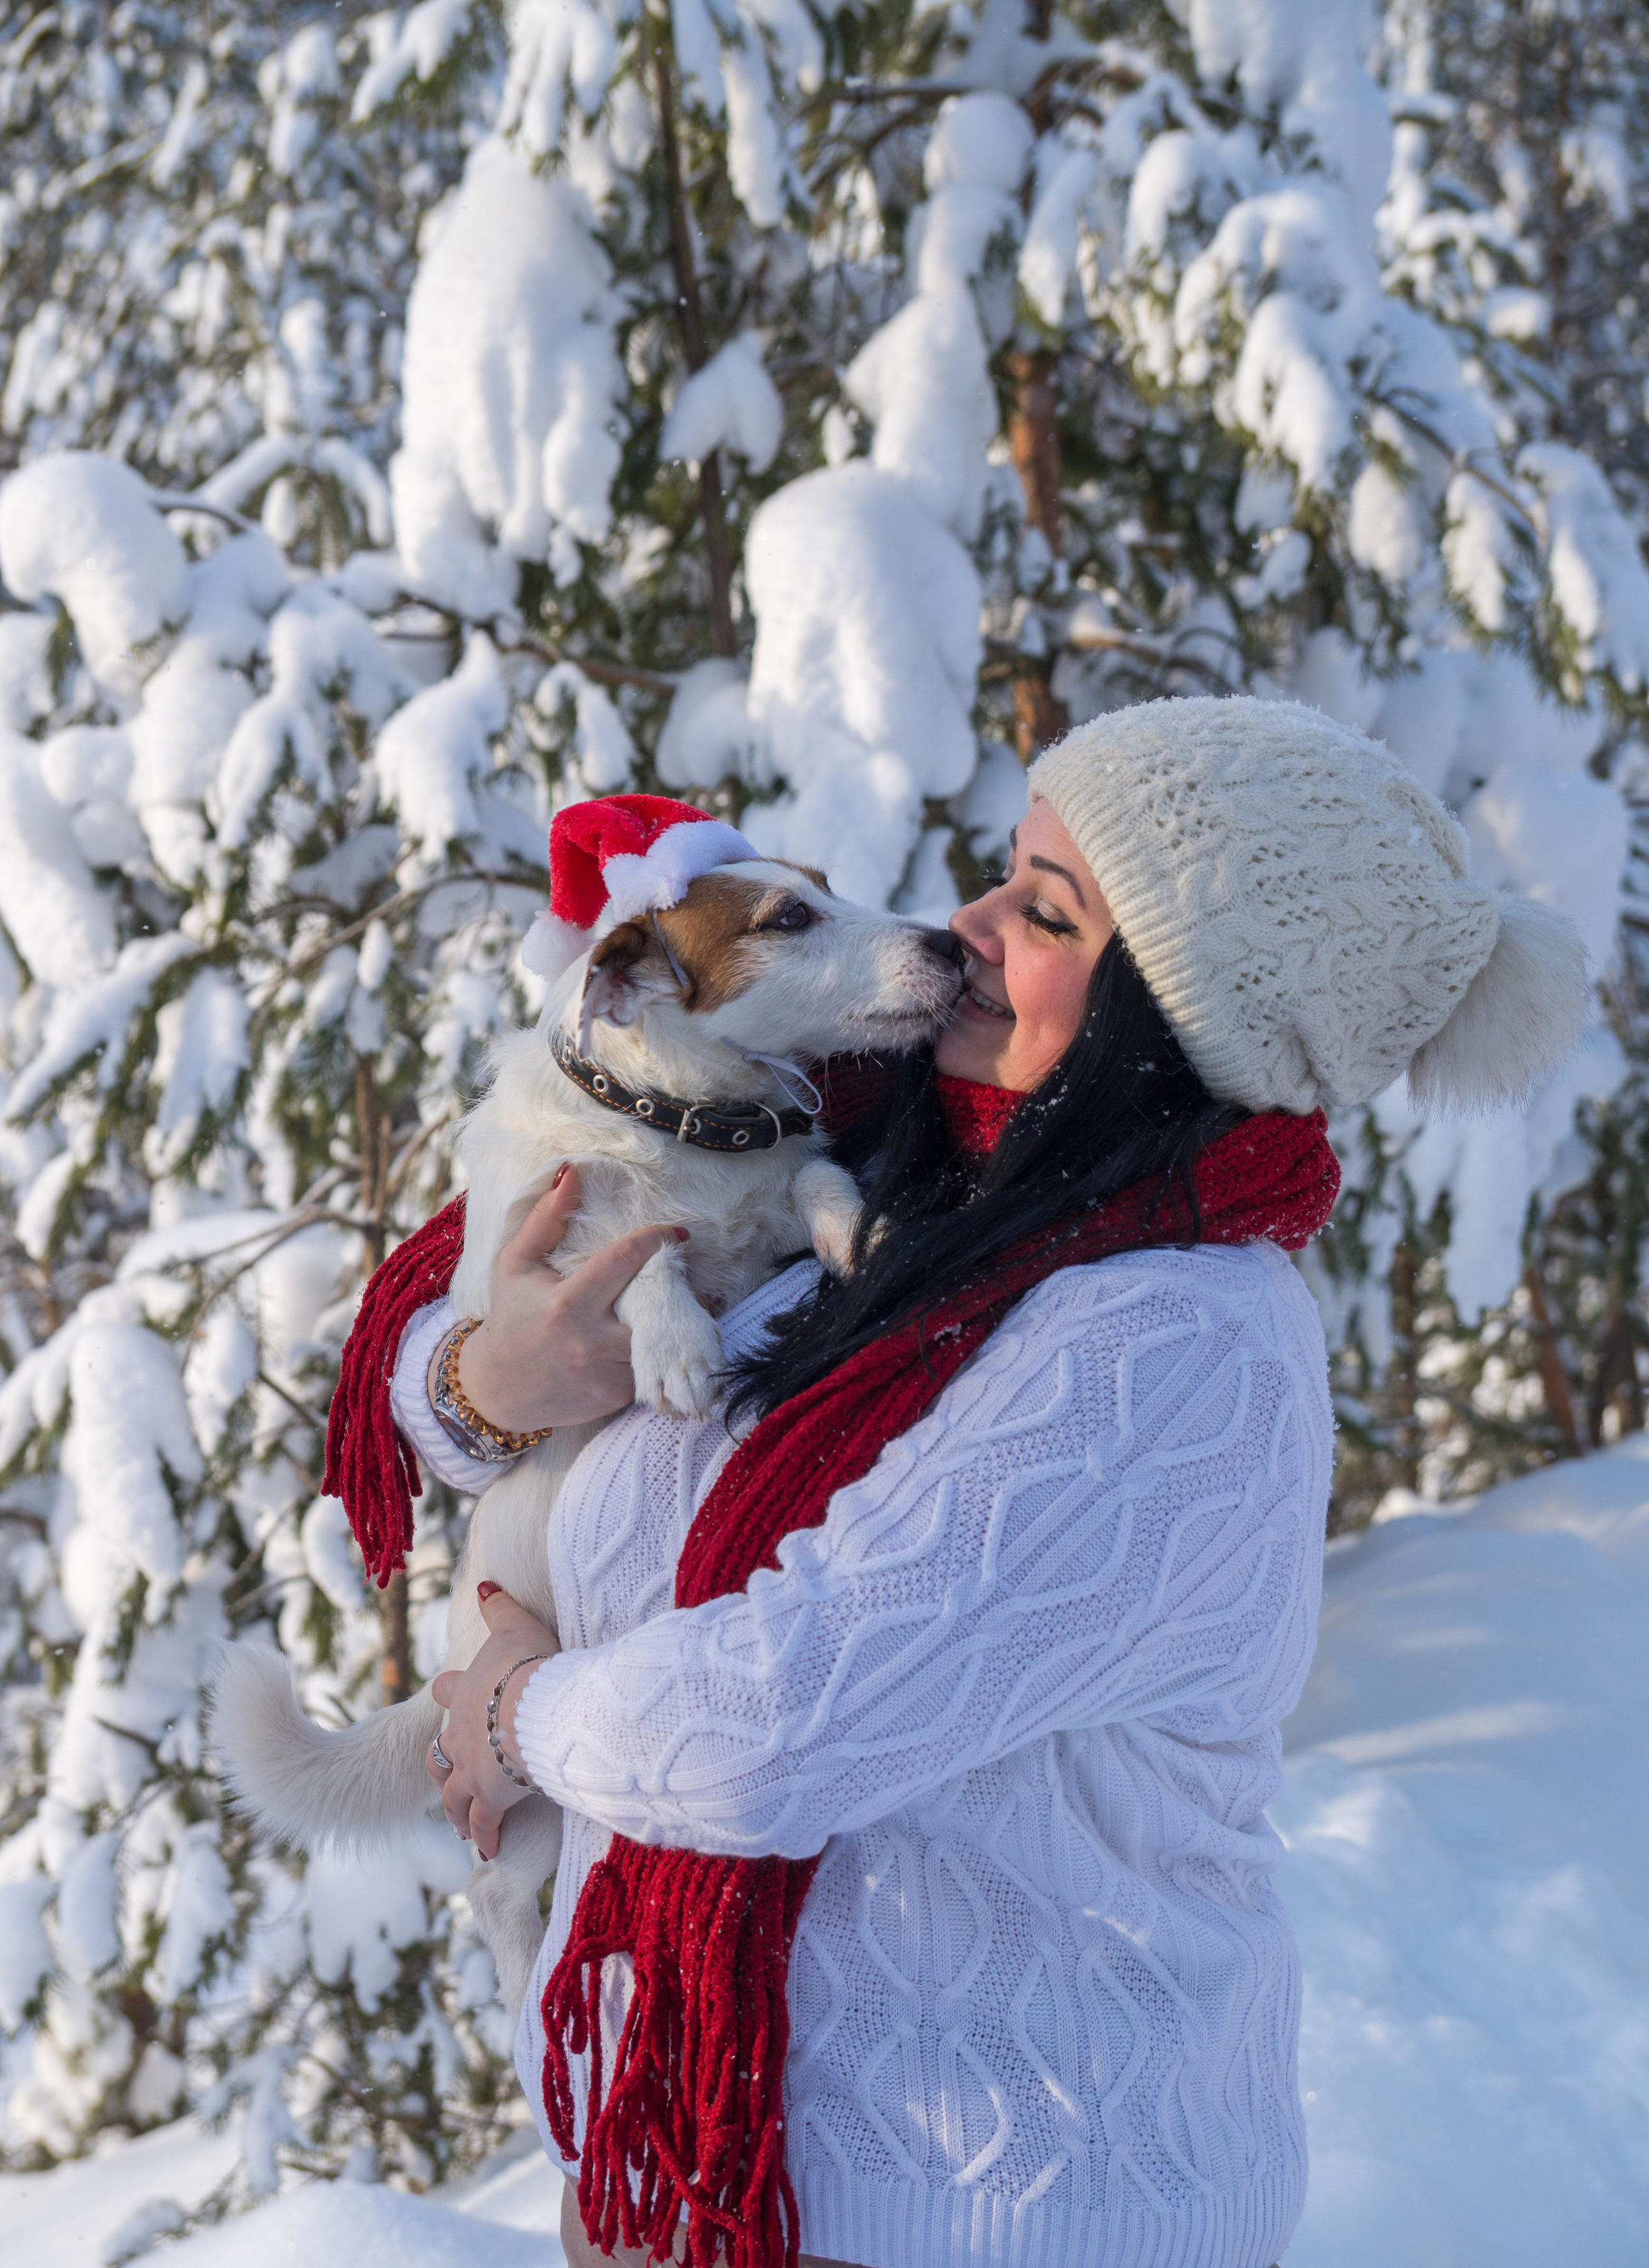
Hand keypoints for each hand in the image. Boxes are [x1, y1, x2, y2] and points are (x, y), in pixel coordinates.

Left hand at [426, 1584, 559, 1859]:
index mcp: (464, 1693)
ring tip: (461, 1824)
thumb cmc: (529, 1664)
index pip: (446, 1691)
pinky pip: (483, 1824)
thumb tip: (484, 1581)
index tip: (449, 1698)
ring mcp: (470, 1769)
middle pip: (437, 1753)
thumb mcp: (515, 1625)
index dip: (448, 1694)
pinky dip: (484, 1837)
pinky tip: (488, 1850)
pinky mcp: (489, 1797)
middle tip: (450, 1778)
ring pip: (452, 1795)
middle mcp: (458, 1734)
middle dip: (442, 1766)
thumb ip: (499, 1605)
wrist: (534, 1707)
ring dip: (456, 1808)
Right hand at [430, 1162, 690, 1435]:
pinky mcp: (618, 1397)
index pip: (624, 1261)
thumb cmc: (510, 1316)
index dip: (655, 1240)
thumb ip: (547, 1218)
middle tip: (686, 1270)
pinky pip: (653, 1366)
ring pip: (662, 1340)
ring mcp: (607, 1374)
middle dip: (678, 1285)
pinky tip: (661, 1334)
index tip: (675, 1231)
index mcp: (566, 1304)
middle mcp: (590, 1342)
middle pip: (655, 1305)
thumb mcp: (517, 1263)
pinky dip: (661, 1348)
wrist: (499, 1389)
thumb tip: (572, 1172)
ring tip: (685, 1299)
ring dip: (679, 1318)